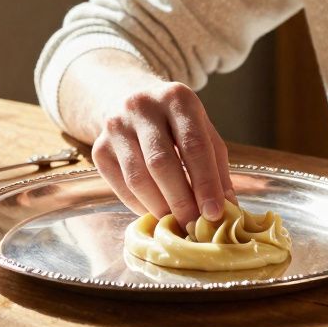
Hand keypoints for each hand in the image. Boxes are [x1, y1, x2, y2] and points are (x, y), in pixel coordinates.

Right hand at [90, 81, 234, 227]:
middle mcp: (142, 106)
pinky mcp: (99, 148)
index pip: (193, 145)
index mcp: (176, 98)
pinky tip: (156, 213)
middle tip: (195, 228)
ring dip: (160, 208)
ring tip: (178, 225)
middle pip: (161, 163)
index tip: (214, 213)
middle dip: (181, 202)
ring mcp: (115, 127)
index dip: (205, 183)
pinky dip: (141, 206)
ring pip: (138, 178)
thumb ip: (216, 165)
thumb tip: (228, 208)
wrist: (127, 99)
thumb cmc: (175, 121)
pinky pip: (121, 186)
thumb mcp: (202, 129)